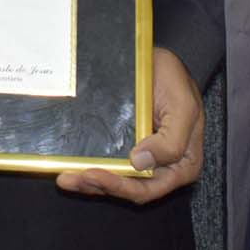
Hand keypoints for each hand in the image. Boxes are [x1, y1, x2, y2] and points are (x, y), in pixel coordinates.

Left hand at [56, 47, 203, 201]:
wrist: (159, 61)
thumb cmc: (177, 81)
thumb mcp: (183, 106)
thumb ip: (171, 141)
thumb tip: (141, 163)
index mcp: (183, 165)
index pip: (150, 187)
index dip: (121, 187)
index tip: (95, 175)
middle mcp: (163, 167)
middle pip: (129, 187)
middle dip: (98, 185)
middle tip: (71, 178)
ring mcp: (143, 158)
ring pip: (115, 178)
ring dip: (88, 180)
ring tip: (66, 177)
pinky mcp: (126, 147)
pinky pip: (108, 161)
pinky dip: (89, 166)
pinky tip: (72, 165)